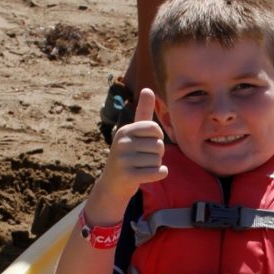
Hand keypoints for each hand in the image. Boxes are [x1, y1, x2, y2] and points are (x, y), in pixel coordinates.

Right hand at [91, 88, 167, 214]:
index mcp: (125, 130)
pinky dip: (159, 174)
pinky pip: (158, 172)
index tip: (150, 143)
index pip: (155, 128)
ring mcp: (124, 160)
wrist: (113, 185)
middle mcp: (122, 143)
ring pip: (158, 160)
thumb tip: (148, 88)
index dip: (158, 137)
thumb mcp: (133, 133)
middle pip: (158, 146)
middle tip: (144, 159)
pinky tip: (151, 174)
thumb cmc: (128, 155)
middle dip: (157, 154)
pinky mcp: (128, 176)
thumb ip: (142, 112)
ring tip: (143, 167)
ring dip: (156, 165)